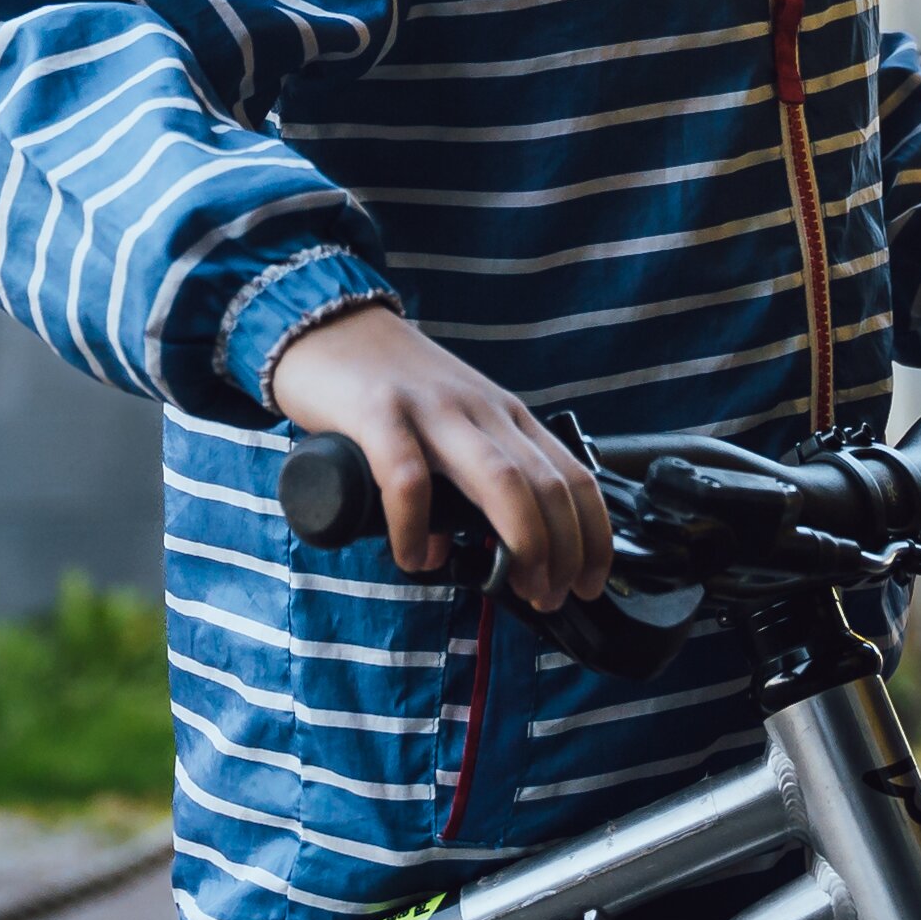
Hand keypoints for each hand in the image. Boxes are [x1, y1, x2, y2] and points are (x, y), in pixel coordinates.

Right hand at [267, 299, 616, 607]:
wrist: (328, 323)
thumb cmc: (391, 385)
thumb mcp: (451, 427)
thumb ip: (464, 485)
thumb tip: (460, 552)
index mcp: (506, 416)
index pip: (574, 477)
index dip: (592, 536)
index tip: (588, 582)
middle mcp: (481, 410)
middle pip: (547, 485)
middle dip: (564, 551)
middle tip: (550, 596)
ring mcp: (432, 409)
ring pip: (501, 479)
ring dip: (521, 541)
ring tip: (512, 588)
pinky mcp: (378, 412)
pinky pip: (408, 477)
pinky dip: (417, 527)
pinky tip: (415, 556)